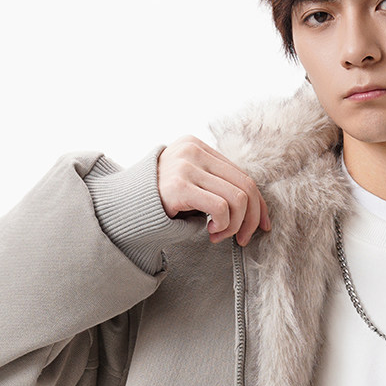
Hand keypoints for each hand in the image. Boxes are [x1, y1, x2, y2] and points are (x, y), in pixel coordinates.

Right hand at [157, 136, 272, 247]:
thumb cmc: (160, 202)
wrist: (122, 208)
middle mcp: (193, 150)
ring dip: (234, 226)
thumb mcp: (191, 184)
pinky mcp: (180, 185)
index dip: (259, 204)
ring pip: (238, 198)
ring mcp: (186, 165)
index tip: (262, 225)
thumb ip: (215, 185)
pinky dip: (223, 226)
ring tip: (219, 236)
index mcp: (198, 146)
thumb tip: (255, 208)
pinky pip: (221, 207)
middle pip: (246, 186)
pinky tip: (209, 233)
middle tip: (242, 239)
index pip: (243, 174)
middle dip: (251, 219)